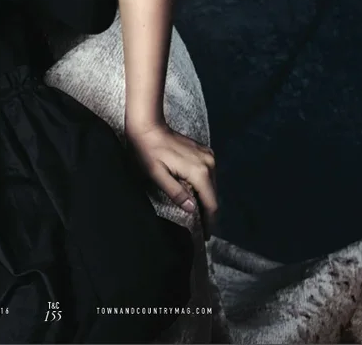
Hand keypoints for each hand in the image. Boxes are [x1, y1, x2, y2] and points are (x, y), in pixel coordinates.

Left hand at [123, 120, 218, 234]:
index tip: (205, 236)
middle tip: (201, 229)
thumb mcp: (157, 174)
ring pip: (212, 185)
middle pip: (213, 195)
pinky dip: (204, 187)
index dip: (209, 222)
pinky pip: (208, 175)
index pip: (211, 204)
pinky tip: (195, 194)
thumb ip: (176, 192)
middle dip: (208, 213)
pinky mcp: (204, 152)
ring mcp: (208, 156)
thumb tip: (192, 209)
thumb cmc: (148, 151)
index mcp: (200, 172)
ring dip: (206, 200)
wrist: (148, 125)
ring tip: (198, 215)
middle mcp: (209, 163)